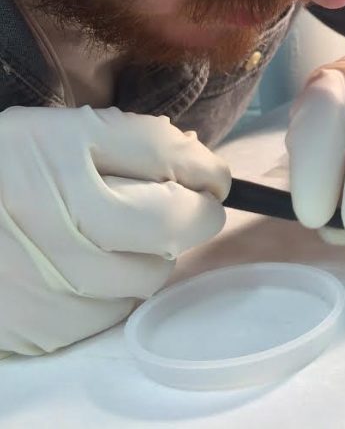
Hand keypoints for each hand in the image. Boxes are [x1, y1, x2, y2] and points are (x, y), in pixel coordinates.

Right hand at [0, 107, 228, 355]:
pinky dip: (113, 287)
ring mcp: (61, 288)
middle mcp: (70, 232)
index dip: (207, 171)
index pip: (178, 167)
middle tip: (168, 203)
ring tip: (108, 234)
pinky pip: (117, 309)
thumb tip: (204, 167)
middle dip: (186, 212)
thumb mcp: (59, 131)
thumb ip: (138, 140)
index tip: (209, 175)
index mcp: (69, 166)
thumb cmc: (1, 172)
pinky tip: (81, 266)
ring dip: (149, 252)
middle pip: (180, 227)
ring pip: (154, 274)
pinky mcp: (51, 329)